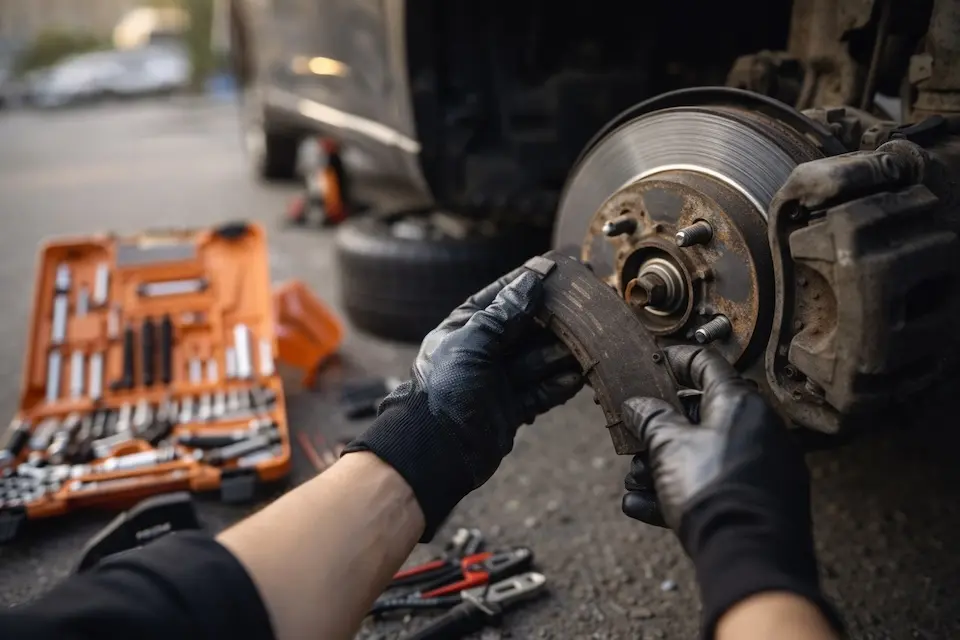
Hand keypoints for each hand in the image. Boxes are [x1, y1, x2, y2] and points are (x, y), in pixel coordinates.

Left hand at [343, 267, 582, 539]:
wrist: (435, 450)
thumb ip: (504, 313)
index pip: (502, 296)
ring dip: (562, 353)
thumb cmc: (443, 390)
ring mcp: (498, 381)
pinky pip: (541, 392)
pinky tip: (578, 377)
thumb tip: (532, 281)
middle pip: (526, 328)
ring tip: (589, 344)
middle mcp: (483, 351)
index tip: (558, 268)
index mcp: (466, 328)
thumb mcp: (472, 341)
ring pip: (539, 360)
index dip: (529, 281)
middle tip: (585, 307)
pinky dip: (559, 385)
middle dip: (554, 319)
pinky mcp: (511, 409)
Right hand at [620, 345, 840, 636]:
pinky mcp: (761, 499)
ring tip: (634, 483)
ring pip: (703, 454)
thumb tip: (637, 405)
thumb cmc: (712, 489)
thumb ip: (650, 419)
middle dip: (659, 429)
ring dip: (662, 466)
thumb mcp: (667, 446)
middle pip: (700, 415)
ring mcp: (762, 465)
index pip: (705, 362)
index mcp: (739, 402)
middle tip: (634, 437)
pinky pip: (714, 485)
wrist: (749, 555)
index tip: (653, 362)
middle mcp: (758, 427)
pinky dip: (680, 491)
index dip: (675, 359)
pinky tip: (642, 506)